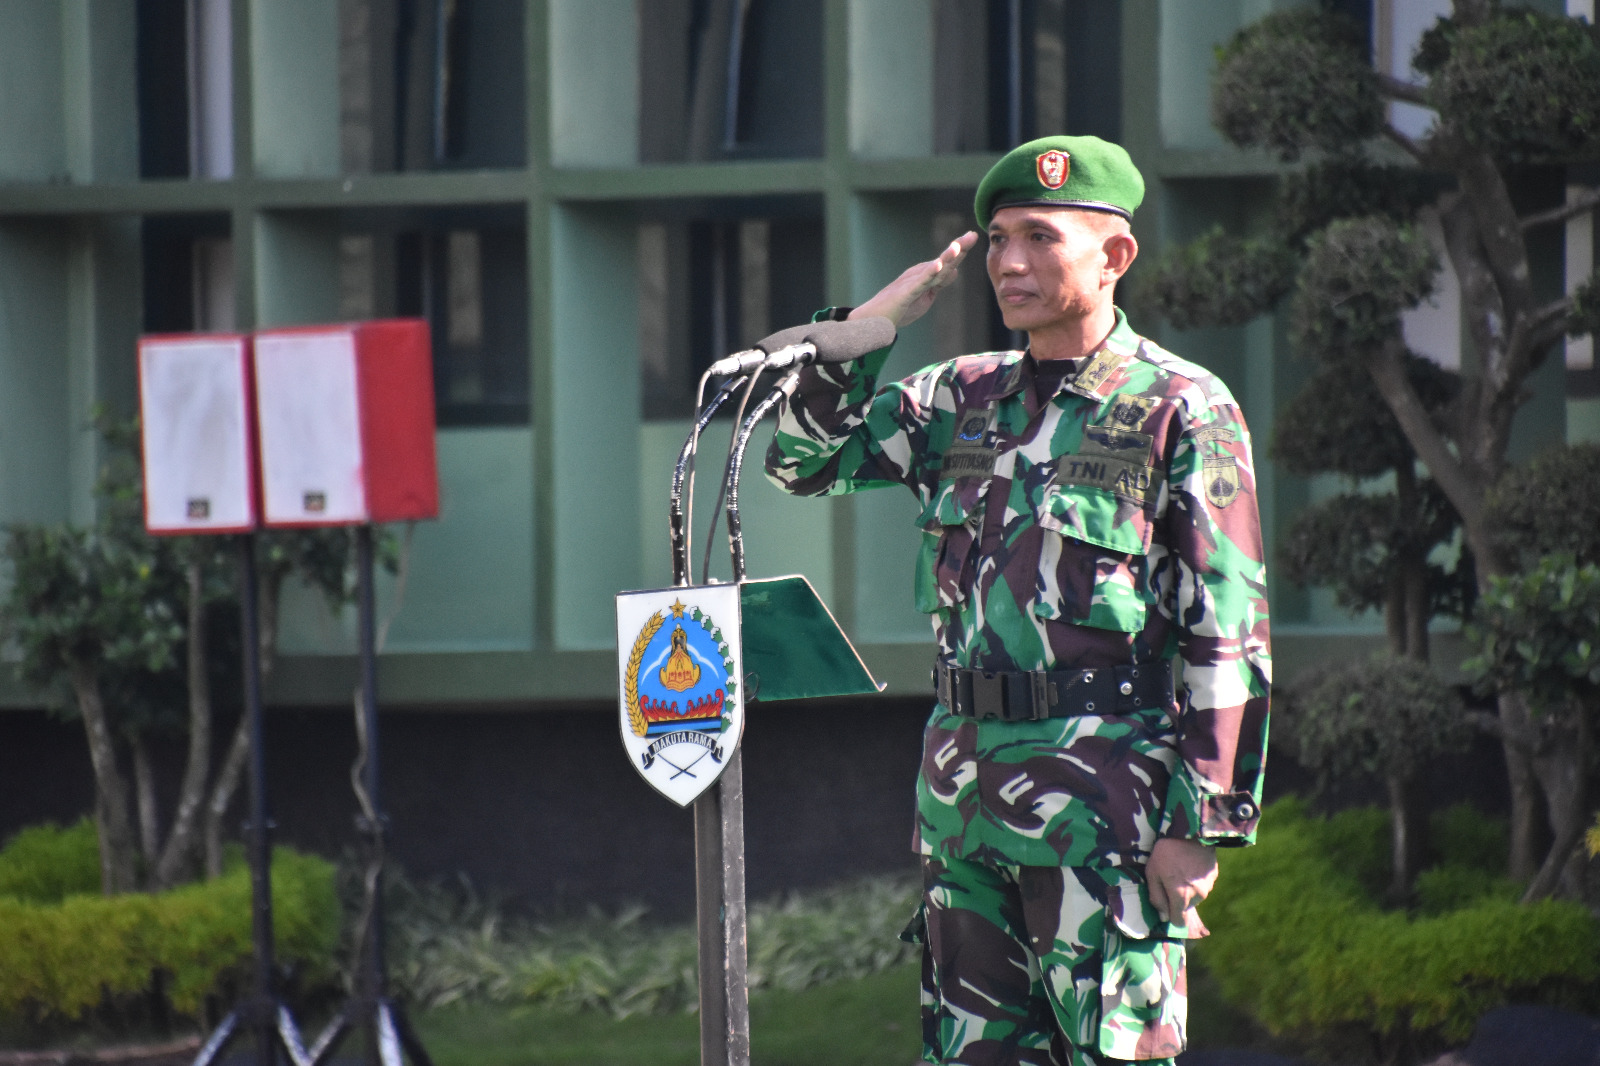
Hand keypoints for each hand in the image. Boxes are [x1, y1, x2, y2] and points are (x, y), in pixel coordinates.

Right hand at [848, 232, 978, 329]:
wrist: (875, 320)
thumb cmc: (900, 308)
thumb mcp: (926, 296)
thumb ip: (939, 283)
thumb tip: (955, 270)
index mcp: (926, 275)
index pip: (947, 262)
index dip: (960, 250)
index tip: (973, 236)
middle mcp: (920, 275)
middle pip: (943, 261)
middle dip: (958, 249)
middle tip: (972, 236)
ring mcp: (912, 283)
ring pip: (932, 269)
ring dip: (945, 258)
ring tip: (957, 246)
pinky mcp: (904, 294)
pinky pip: (918, 283)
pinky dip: (928, 274)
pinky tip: (937, 266)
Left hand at [1146, 837, 1216, 936]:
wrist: (1191, 831)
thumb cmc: (1167, 851)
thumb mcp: (1153, 873)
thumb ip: (1157, 897)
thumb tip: (1163, 916)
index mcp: (1181, 897)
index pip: (1179, 921)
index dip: (1171, 915)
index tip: (1166, 905)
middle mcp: (1197, 896)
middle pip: (1186, 908)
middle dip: (1178, 899)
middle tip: (1170, 879)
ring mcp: (1208, 886)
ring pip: (1195, 896)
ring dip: (1188, 889)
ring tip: (1180, 869)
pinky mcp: (1214, 876)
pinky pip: (1203, 885)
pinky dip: (1196, 880)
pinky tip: (1190, 865)